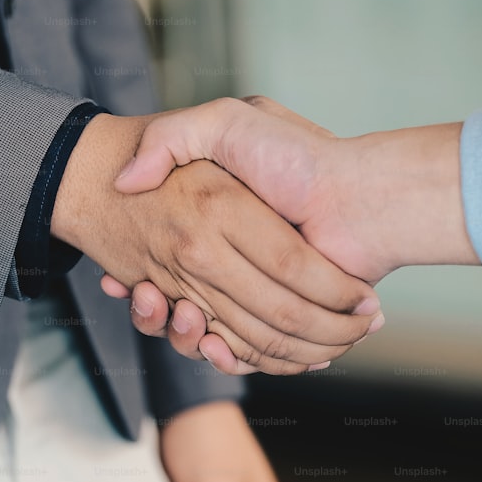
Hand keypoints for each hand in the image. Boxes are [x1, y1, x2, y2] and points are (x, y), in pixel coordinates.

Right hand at [104, 97, 479, 367]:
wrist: (362, 196)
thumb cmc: (297, 158)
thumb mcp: (227, 123)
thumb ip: (173, 136)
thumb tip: (127, 180)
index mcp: (217, 225)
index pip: (163, 264)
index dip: (137, 281)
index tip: (119, 282)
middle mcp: (230, 262)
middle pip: (179, 305)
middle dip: (155, 312)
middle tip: (145, 294)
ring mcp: (254, 292)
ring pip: (203, 335)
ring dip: (182, 336)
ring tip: (175, 312)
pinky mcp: (279, 319)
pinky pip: (243, 351)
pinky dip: (227, 357)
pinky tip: (210, 343)